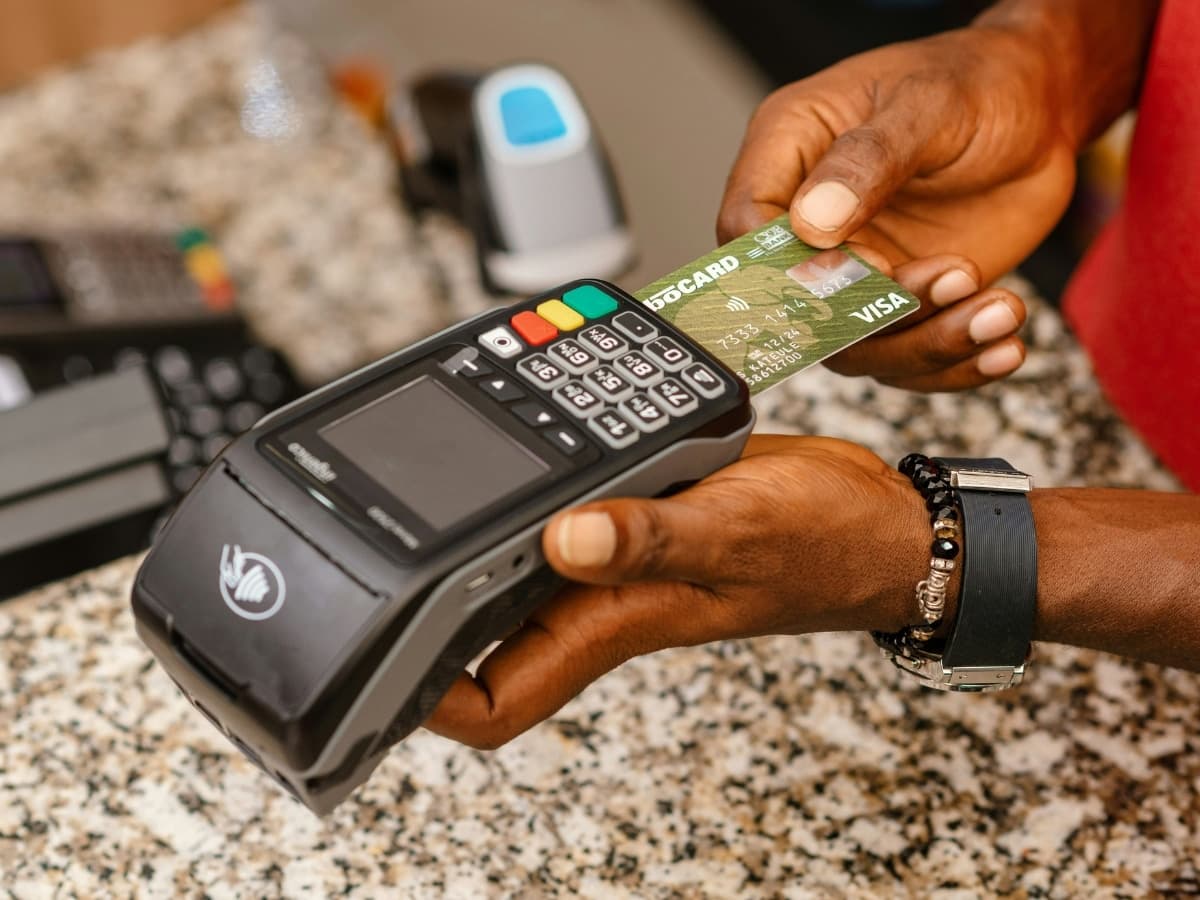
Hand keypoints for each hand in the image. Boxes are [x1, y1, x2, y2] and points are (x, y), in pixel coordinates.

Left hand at [425, 435, 931, 749]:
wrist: (867, 520)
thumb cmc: (819, 548)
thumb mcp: (735, 534)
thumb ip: (651, 539)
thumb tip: (563, 541)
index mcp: (610, 621)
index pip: (496, 698)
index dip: (427, 694)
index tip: (376, 651)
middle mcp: (597, 596)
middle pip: (480, 624)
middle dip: (426, 590)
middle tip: (382, 524)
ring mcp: (609, 556)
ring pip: (513, 556)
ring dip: (475, 520)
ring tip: (439, 466)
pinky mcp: (627, 511)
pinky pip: (559, 503)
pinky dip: (534, 475)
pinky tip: (525, 433)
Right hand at [718, 22, 1082, 388]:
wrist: (1043, 109)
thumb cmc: (977, 82)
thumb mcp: (929, 102)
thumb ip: (868, 158)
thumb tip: (811, 224)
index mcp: (789, 153)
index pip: (745, 229)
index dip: (794, 267)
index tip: (876, 264)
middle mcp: (808, 224)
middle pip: (795, 308)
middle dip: (875, 315)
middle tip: (957, 278)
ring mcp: (852, 271)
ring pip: (854, 348)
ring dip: (928, 344)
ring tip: (1000, 309)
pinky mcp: (898, 304)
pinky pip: (905, 361)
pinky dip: (955, 367)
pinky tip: (1004, 345)